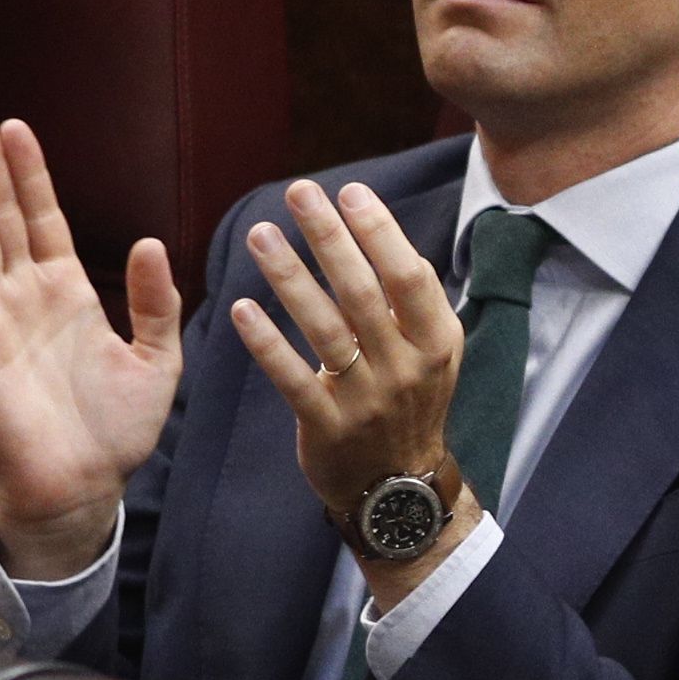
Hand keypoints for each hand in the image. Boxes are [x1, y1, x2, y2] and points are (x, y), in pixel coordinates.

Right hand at [0, 107, 181, 581]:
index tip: (15, 126)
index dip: (28, 174)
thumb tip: (150, 243)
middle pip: (0, 217)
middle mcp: (25, 297)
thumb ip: (156, 303)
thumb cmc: (117, 431)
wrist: (84, 488)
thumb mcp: (156, 359)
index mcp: (67, 293)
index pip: (42, 218)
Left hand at [230, 177, 471, 599]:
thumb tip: (388, 236)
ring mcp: (366, 399)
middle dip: (329, 238)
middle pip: (362, 292)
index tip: (349, 191)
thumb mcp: (434, 353)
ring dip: (290, 277)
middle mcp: (405, 367)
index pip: (408, 275)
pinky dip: (266, 343)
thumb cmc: (412, 403)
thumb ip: (416, 301)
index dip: (380, 231)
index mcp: (436, 341)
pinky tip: (241, 309)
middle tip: (298, 192)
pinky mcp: (327, 426)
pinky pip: (292, 378)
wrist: (398, 488)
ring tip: (261, 235)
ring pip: (324, 328)